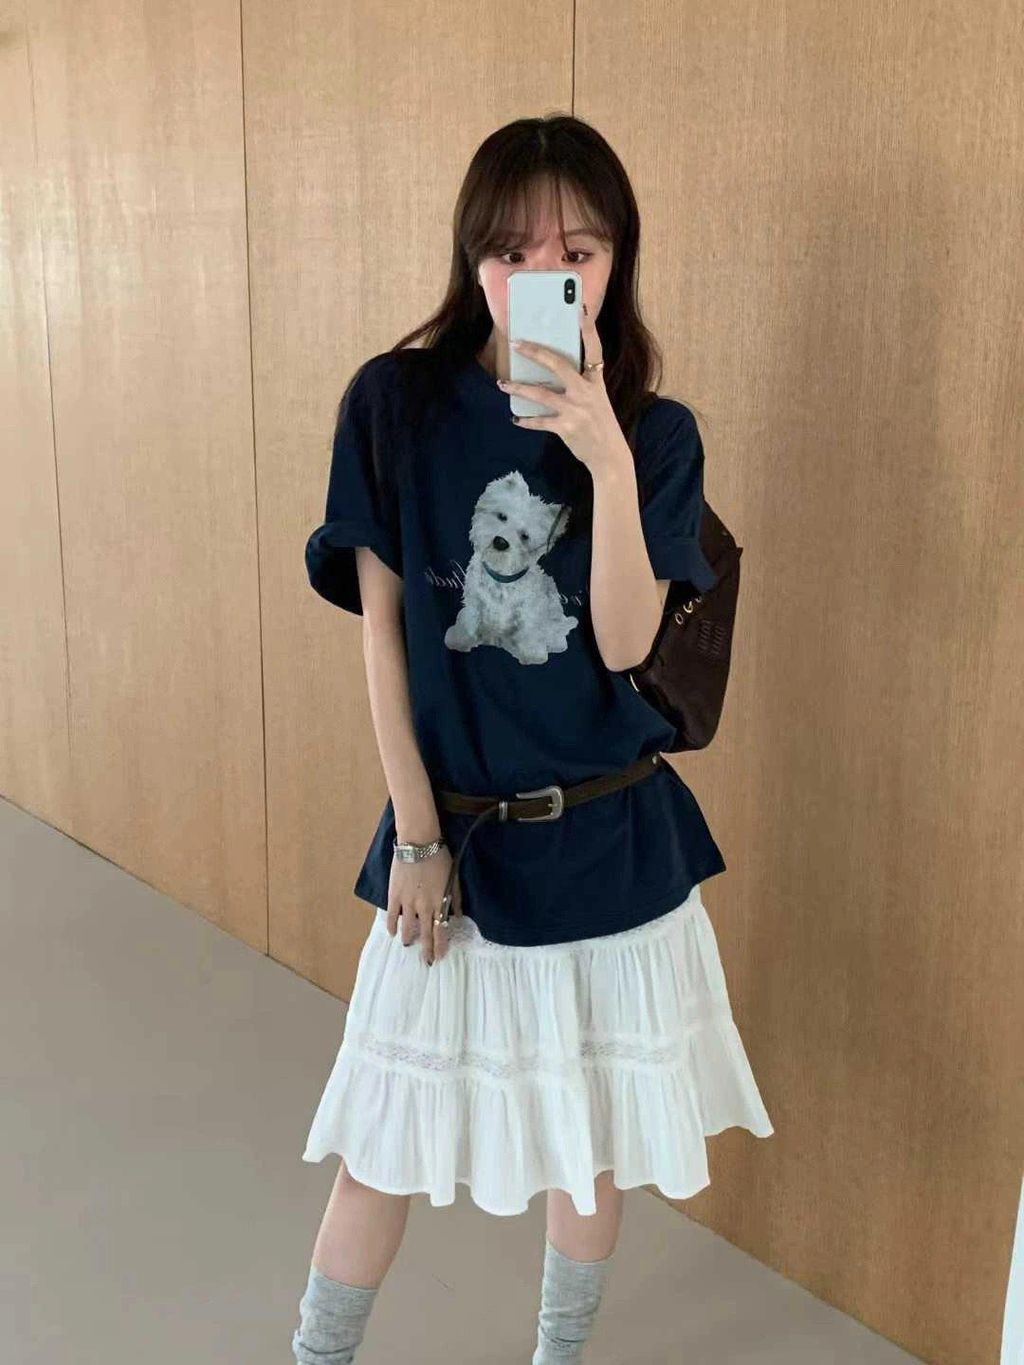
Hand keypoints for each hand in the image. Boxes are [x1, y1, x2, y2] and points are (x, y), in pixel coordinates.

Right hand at [386, 844, 462, 965]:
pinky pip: (391, 915)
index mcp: (439, 902)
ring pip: (407, 927)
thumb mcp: (453, 877)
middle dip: (426, 949)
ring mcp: (407, 902)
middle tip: (426, 961)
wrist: (418, 844)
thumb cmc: (439, 858)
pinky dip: (391, 926)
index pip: (440, 930)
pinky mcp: (394, 895)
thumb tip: (458, 916)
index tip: (440, 956)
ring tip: (408, 945)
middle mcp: (423, 906)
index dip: (440, 945)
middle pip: (425, 933)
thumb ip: (456, 898)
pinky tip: (392, 934)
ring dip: (408, 938)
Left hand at [497, 304, 627, 475]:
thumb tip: (554, 376)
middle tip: (517, 344)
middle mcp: (585, 393)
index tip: (580, 310)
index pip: (594, 350)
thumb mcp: (598, 401)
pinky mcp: (565, 427)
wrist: (610, 456)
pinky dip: (526, 421)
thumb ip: (581, 386)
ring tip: (502, 384)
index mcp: (596, 383)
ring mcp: (575, 410)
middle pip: (558, 365)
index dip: (588, 330)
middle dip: (536, 353)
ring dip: (518, 389)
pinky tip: (515, 419)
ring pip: (540, 394)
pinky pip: (539, 422)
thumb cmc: (602, 426)